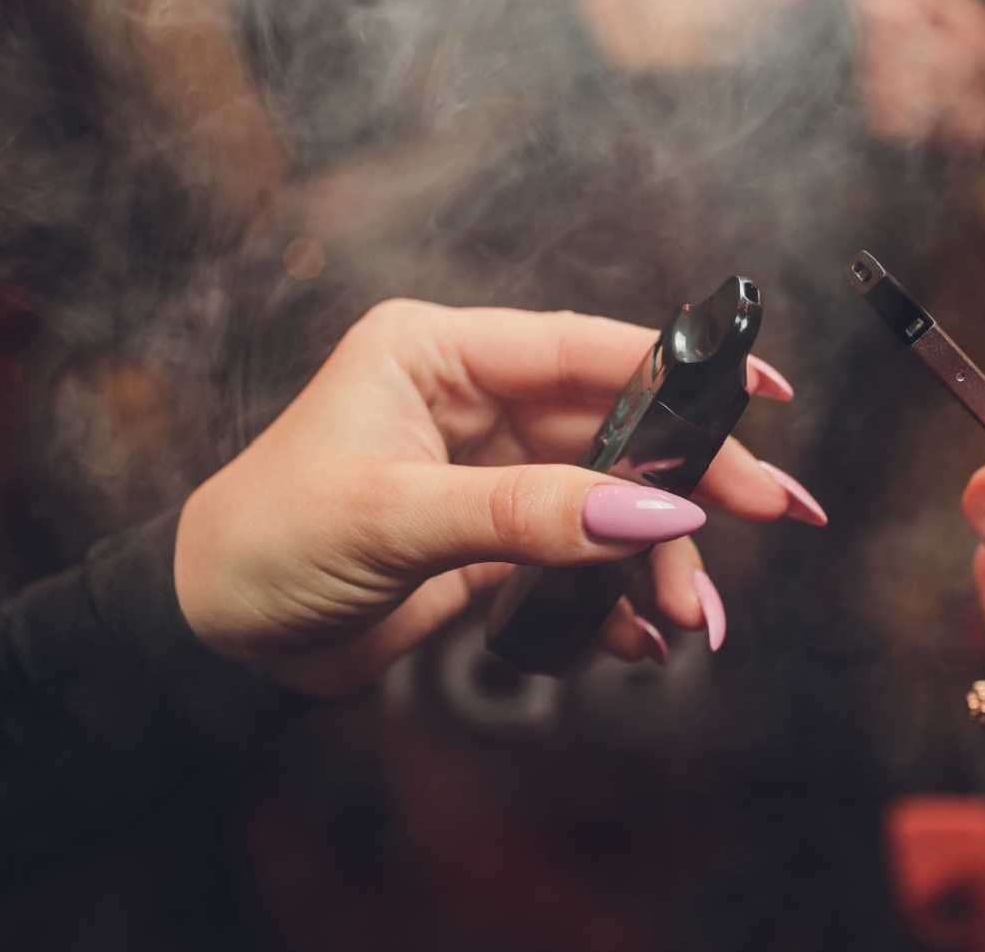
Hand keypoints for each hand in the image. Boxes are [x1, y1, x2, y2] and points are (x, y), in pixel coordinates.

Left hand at [175, 299, 817, 698]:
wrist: (214, 636)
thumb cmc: (267, 544)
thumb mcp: (394, 518)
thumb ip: (526, 513)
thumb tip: (650, 512)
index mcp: (440, 354)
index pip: (583, 348)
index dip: (680, 369)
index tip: (763, 391)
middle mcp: (474, 401)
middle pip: (614, 427)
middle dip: (689, 479)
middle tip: (770, 512)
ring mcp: (489, 470)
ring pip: (607, 498)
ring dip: (656, 555)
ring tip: (690, 617)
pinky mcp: (494, 535)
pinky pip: (578, 554)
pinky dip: (613, 595)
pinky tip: (638, 636)